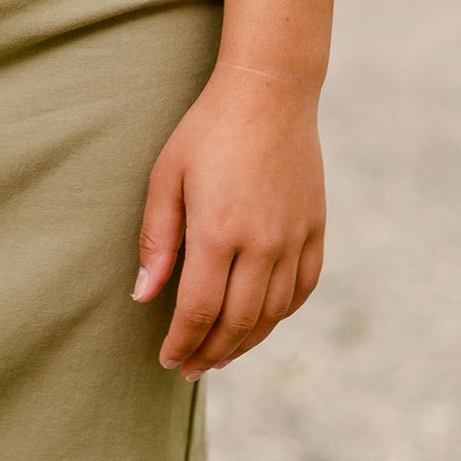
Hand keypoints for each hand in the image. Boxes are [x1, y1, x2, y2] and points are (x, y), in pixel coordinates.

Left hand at [131, 63, 325, 377]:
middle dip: (211, 352)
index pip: (198, 310)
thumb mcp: (167, 177)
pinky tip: (262, 322)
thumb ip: (157, 240)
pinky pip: (303, 289)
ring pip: (273, 313)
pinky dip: (281, 314)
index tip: (168, 360)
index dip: (182, 342)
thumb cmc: (207, 130)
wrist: (269, 93)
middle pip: (237, 322)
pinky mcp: (316, 229)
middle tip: (191, 367)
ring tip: (222, 355)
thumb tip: (144, 295)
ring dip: (246, 342)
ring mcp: (294, 238)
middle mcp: (262, 243)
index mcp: (218, 231)